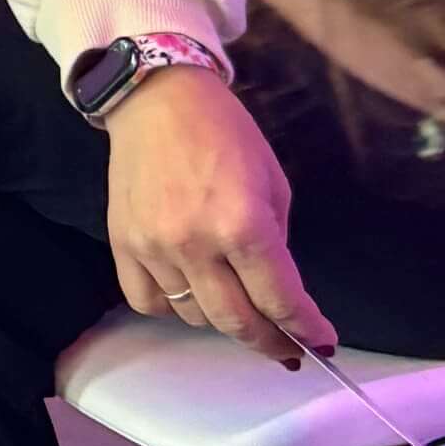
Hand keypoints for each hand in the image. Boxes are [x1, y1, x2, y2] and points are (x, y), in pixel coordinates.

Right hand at [103, 74, 334, 364]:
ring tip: (235, 301)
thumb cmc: (224, 132)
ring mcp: (154, 247)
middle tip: (287, 347)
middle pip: (238, 322)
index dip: (307, 330)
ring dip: (222, 319)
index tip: (321, 343)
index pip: (281, 300)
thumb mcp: (272, 183)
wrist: (158, 99)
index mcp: (242, 223)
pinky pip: (149, 303)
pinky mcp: (123, 245)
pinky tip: (189, 290)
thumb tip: (278, 295)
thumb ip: (276, 243)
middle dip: (271, 341)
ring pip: (194, 318)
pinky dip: (173, 307)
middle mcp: (195, 243)